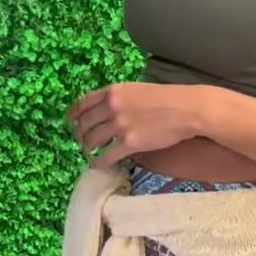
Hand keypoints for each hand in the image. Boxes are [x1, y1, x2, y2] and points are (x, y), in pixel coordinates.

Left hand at [66, 83, 202, 170]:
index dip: (74, 113)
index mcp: (114, 91)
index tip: (69, 121)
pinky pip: (107, 155)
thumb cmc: (168, 98)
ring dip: (87, 148)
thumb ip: (121, 98)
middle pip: (86, 123)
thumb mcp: (138, 90)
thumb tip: (109, 109)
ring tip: (88, 152)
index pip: (85, 102)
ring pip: (93, 140)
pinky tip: (96, 165)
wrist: (187, 109)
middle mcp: (112, 106)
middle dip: (80, 134)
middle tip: (81, 141)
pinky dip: (98, 162)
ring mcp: (120, 125)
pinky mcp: (129, 143)